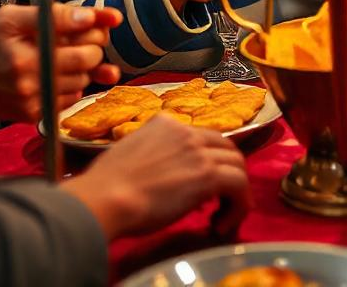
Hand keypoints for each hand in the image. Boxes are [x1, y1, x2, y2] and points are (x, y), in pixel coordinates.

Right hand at [0, 4, 121, 125]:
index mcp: (24, 52)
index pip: (77, 34)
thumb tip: (89, 17)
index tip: (109, 18)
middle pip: (87, 58)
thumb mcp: (10, 18)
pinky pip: (71, 97)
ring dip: (84, 65)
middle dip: (94, 44)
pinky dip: (72, 83)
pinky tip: (57, 73)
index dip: (97, 24)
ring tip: (66, 53)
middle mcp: (30, 80)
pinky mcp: (35, 116)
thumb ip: (52, 14)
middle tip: (85, 36)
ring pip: (84, 79)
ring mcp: (33, 101)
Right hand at [63, 114, 251, 239]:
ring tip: (222, 216)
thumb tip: (166, 178)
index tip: (197, 188)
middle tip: (218, 201)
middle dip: (226, 172)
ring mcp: (198, 149)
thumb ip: (153, 157)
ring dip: (235, 191)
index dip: (204, 162)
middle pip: (224, 146)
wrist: (106, 197)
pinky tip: (221, 224)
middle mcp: (185, 131)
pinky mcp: (208, 173)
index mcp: (164, 123)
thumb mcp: (130, 155)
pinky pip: (239, 184)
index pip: (199, 137)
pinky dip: (239, 205)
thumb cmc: (106, 186)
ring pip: (236, 163)